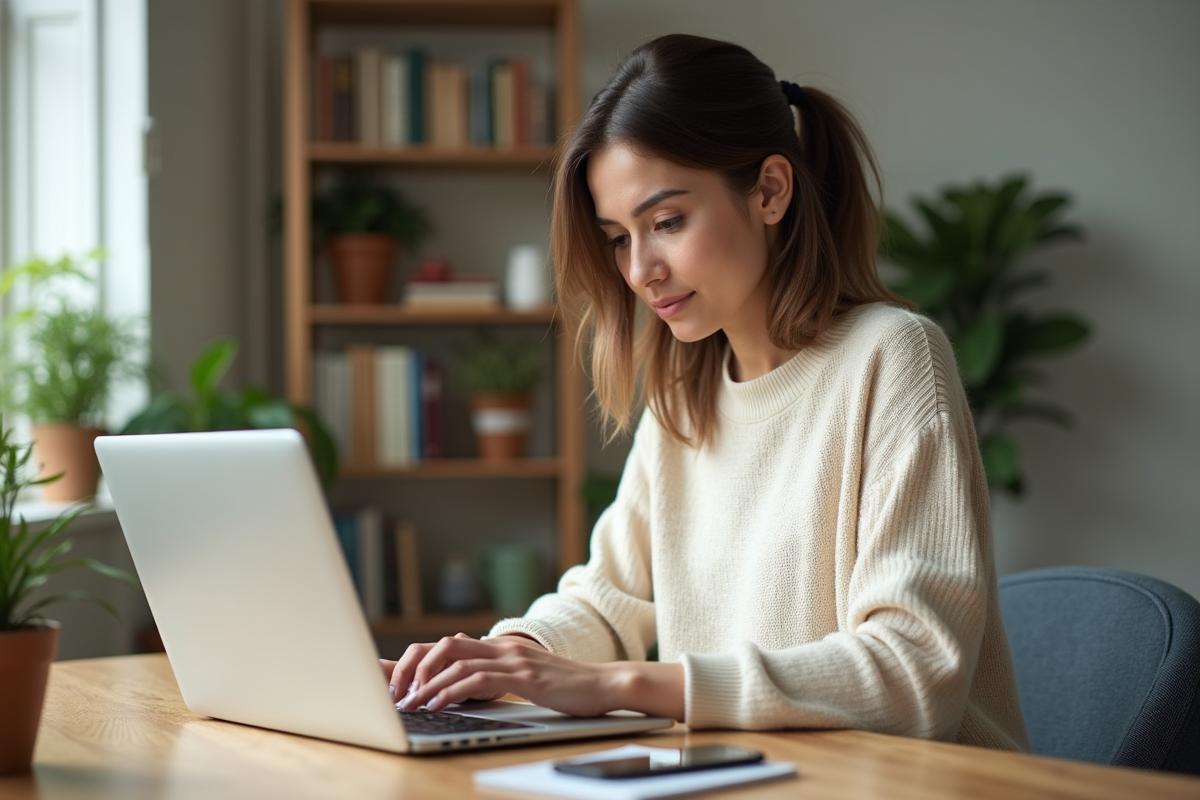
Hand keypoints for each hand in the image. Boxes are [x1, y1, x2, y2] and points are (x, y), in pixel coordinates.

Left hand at [380, 633, 624, 717]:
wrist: (605, 684)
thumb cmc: (566, 687)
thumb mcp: (525, 677)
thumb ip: (497, 675)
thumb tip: (463, 687)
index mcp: (501, 646)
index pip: (448, 644)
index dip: (418, 659)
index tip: (397, 681)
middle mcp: (503, 647)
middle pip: (444, 645)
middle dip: (414, 667)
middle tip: (396, 691)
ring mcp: (514, 659)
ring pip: (456, 662)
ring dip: (427, 684)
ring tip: (409, 703)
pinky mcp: (524, 677)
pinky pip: (478, 680)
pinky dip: (451, 692)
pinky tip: (437, 705)